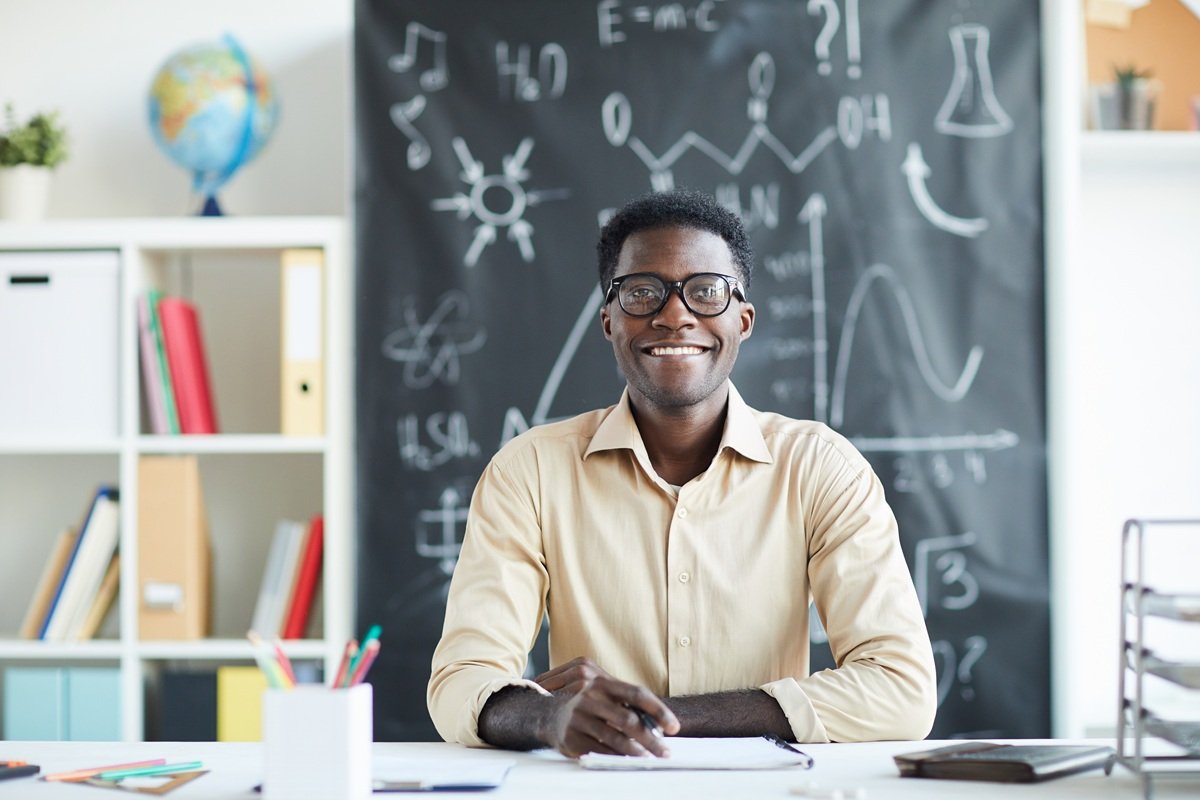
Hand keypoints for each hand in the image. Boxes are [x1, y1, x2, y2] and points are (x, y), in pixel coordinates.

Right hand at [534, 658, 679, 757]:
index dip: (658, 710)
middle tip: (665, 751)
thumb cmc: (588, 707)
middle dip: (651, 738)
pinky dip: (617, 758)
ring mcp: (578, 717)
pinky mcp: (571, 737)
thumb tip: (660, 725)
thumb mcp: (605, 697)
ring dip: (637, 752)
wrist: (547, 715)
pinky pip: (600, 751)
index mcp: (602, 683)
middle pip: (628, 719)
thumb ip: (628, 705)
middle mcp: (589, 697)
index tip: (674, 726)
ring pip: (616, 738)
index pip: (637, 693)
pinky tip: (628, 762)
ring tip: (650, 759)